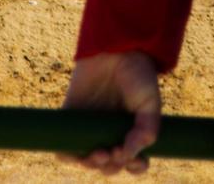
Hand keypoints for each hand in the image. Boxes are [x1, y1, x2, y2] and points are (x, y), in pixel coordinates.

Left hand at [64, 51, 161, 174]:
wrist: (117, 46)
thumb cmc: (138, 74)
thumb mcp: (150, 102)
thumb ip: (147, 129)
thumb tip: (130, 154)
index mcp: (132, 132)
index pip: (133, 162)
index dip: (134, 168)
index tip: (135, 160)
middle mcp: (110, 133)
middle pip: (108, 165)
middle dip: (111, 167)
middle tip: (113, 151)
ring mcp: (90, 127)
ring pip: (86, 161)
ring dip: (91, 165)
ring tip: (98, 153)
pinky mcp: (72, 117)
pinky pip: (64, 147)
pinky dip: (67, 155)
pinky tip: (77, 152)